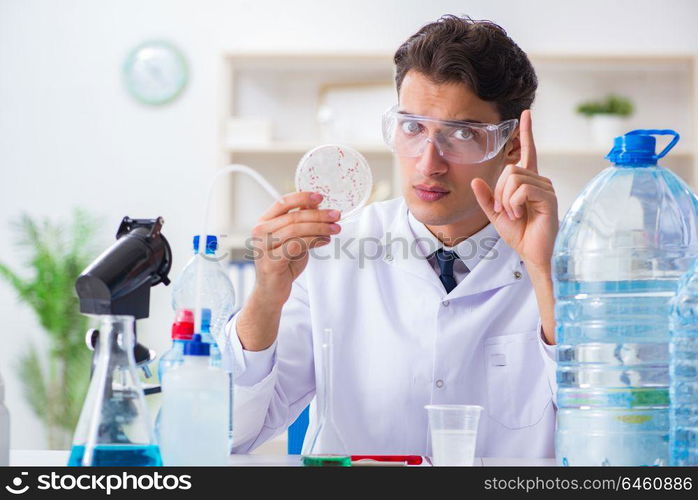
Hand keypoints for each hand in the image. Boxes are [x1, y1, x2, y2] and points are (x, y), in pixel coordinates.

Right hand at [251, 191, 340, 305]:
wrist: (271, 290)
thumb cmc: (283, 263)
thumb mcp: (293, 238)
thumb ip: (300, 222)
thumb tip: (316, 204)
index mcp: (264, 222)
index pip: (282, 202)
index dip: (302, 197)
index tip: (320, 197)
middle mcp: (260, 232)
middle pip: (293, 217)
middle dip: (318, 215)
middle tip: (336, 215)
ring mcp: (264, 247)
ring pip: (295, 230)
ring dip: (319, 227)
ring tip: (335, 229)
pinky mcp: (272, 261)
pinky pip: (296, 246)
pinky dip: (313, 241)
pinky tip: (325, 241)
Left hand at [471, 110, 557, 270]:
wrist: (533, 253)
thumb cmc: (520, 234)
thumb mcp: (496, 214)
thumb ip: (486, 197)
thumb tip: (475, 180)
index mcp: (527, 183)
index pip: (527, 152)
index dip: (527, 133)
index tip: (525, 115)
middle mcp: (539, 181)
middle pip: (510, 169)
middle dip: (499, 192)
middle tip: (504, 211)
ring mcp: (545, 188)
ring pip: (514, 178)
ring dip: (506, 199)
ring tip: (514, 215)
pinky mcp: (548, 197)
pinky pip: (522, 189)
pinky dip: (514, 203)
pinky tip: (520, 214)